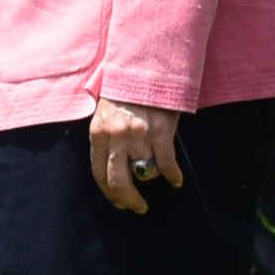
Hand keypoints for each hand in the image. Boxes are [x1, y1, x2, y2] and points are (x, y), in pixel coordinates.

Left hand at [90, 98, 187, 216]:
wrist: (145, 67)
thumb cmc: (125, 92)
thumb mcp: (105, 114)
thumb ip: (106, 139)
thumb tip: (113, 168)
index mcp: (98, 133)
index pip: (99, 173)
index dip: (109, 193)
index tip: (119, 203)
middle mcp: (116, 137)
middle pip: (119, 181)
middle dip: (128, 199)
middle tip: (138, 207)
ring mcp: (138, 135)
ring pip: (145, 172)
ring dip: (152, 175)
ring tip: (157, 171)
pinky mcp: (160, 131)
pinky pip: (166, 163)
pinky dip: (172, 175)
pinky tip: (176, 180)